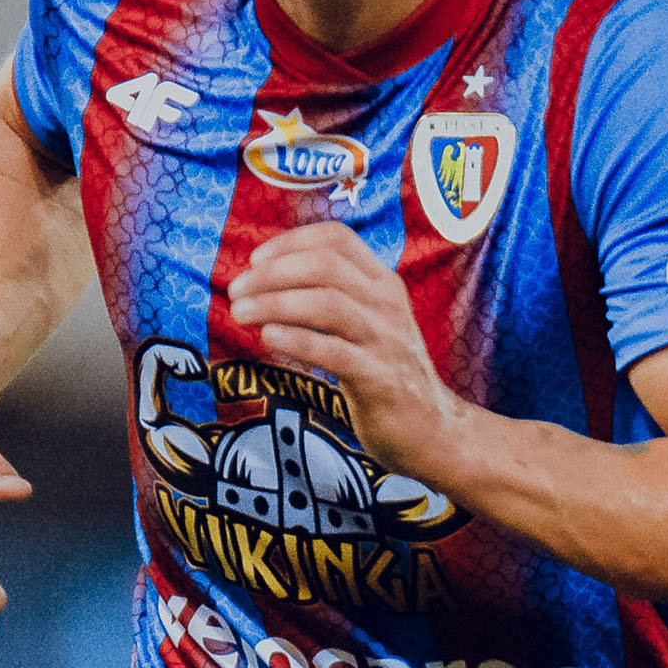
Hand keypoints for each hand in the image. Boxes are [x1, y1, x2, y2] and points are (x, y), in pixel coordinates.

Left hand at [221, 220, 464, 478]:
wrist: (429, 428)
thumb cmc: (384, 372)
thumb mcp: (367, 323)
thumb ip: (331, 297)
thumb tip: (265, 281)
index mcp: (383, 282)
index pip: (337, 239)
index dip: (290, 242)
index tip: (254, 260)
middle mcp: (386, 303)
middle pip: (325, 267)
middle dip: (272, 273)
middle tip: (237, 291)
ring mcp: (385, 340)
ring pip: (327, 304)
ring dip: (275, 303)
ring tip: (241, 313)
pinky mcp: (378, 378)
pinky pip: (333, 351)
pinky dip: (296, 340)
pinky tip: (268, 338)